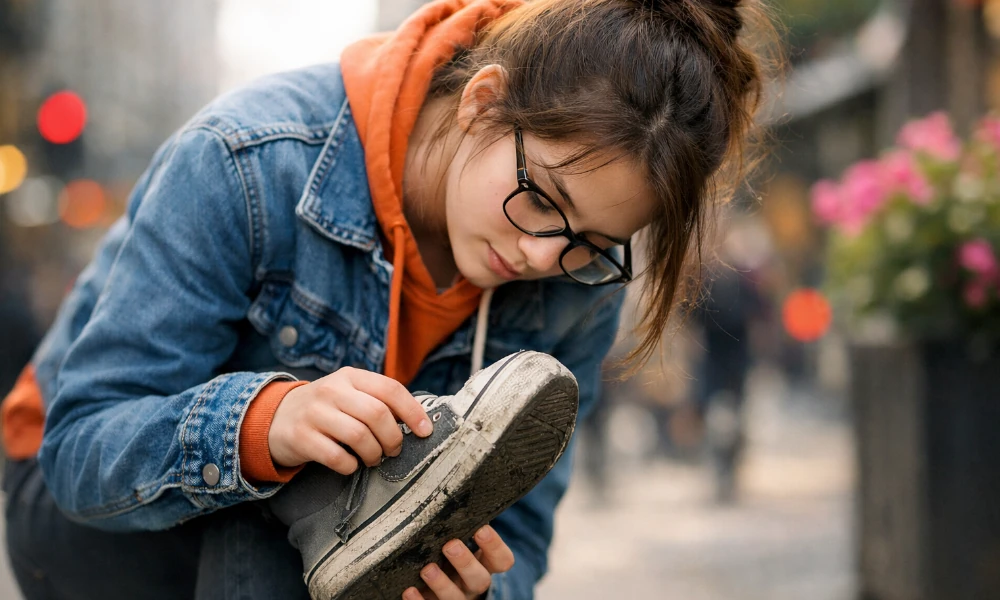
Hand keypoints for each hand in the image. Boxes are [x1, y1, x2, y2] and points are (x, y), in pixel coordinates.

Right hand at [268, 367, 432, 472]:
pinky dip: (350, 466)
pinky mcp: (301, 437)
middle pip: (377, 414)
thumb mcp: (349, 394)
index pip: (390, 388)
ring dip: (374, 454)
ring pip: (359, 436)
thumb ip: (378, 400)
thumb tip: (417, 422)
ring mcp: (314, 413)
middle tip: (393, 450)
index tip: (424, 431)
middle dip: (393, 438)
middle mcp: (332, 390)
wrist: (276, 418)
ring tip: (373, 458)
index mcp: (351, 376)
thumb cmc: (326, 409)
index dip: (413, 411)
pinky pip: (336, 457)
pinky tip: (350, 465)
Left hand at [402, 525, 514, 599]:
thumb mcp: (461, 540)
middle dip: (465, 563)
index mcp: (484, 564)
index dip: (494, 547)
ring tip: (427, 569)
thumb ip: (460, 526)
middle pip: (479, 579)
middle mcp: (472, 583)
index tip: (481, 529)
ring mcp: (455, 596)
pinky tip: (408, 590)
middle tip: (450, 545)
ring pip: (455, 598)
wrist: (439, 581)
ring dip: (441, 584)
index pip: (502, 560)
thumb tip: (451, 491)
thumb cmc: (450, 552)